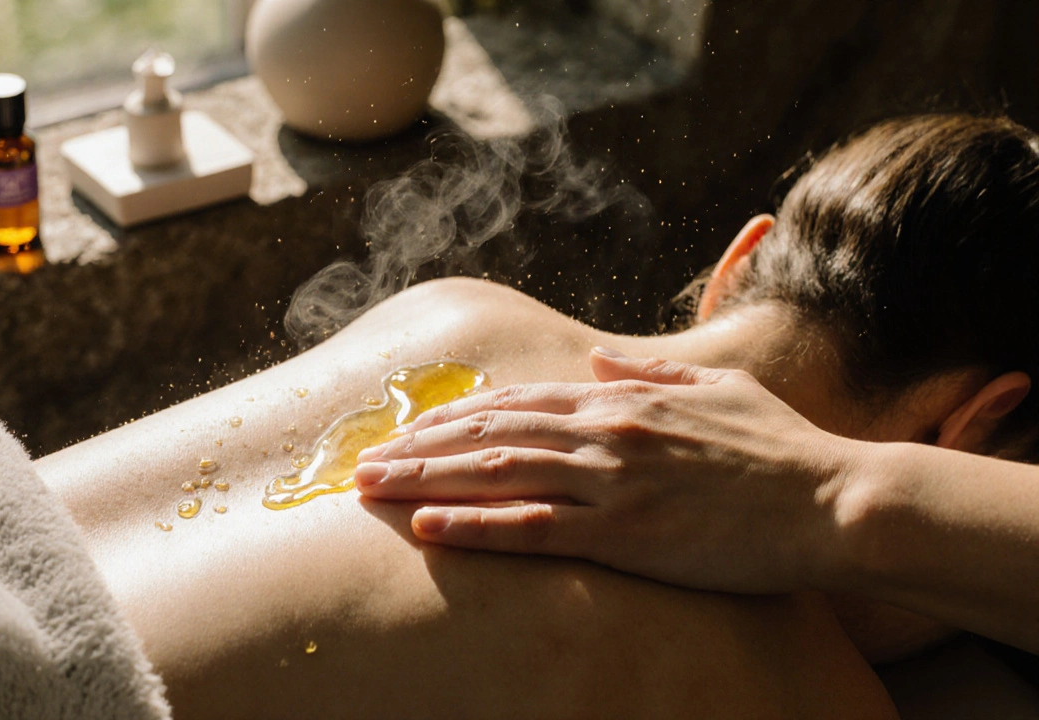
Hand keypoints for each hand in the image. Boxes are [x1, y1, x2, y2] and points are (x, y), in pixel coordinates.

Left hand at [354, 350, 864, 593]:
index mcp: (622, 398)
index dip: (455, 416)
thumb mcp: (716, 386)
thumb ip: (653, 369)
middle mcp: (604, 431)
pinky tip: (426, 526)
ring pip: (494, 474)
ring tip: (369, 489)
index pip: (516, 401)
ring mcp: (611, 481)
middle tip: (361, 460)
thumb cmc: (780, 446)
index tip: (409, 428)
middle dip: (417, 445)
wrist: (833, 500)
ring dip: (424, 479)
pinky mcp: (624, 533)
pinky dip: (473, 526)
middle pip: (487, 434)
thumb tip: (603, 358)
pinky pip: (531, 528)